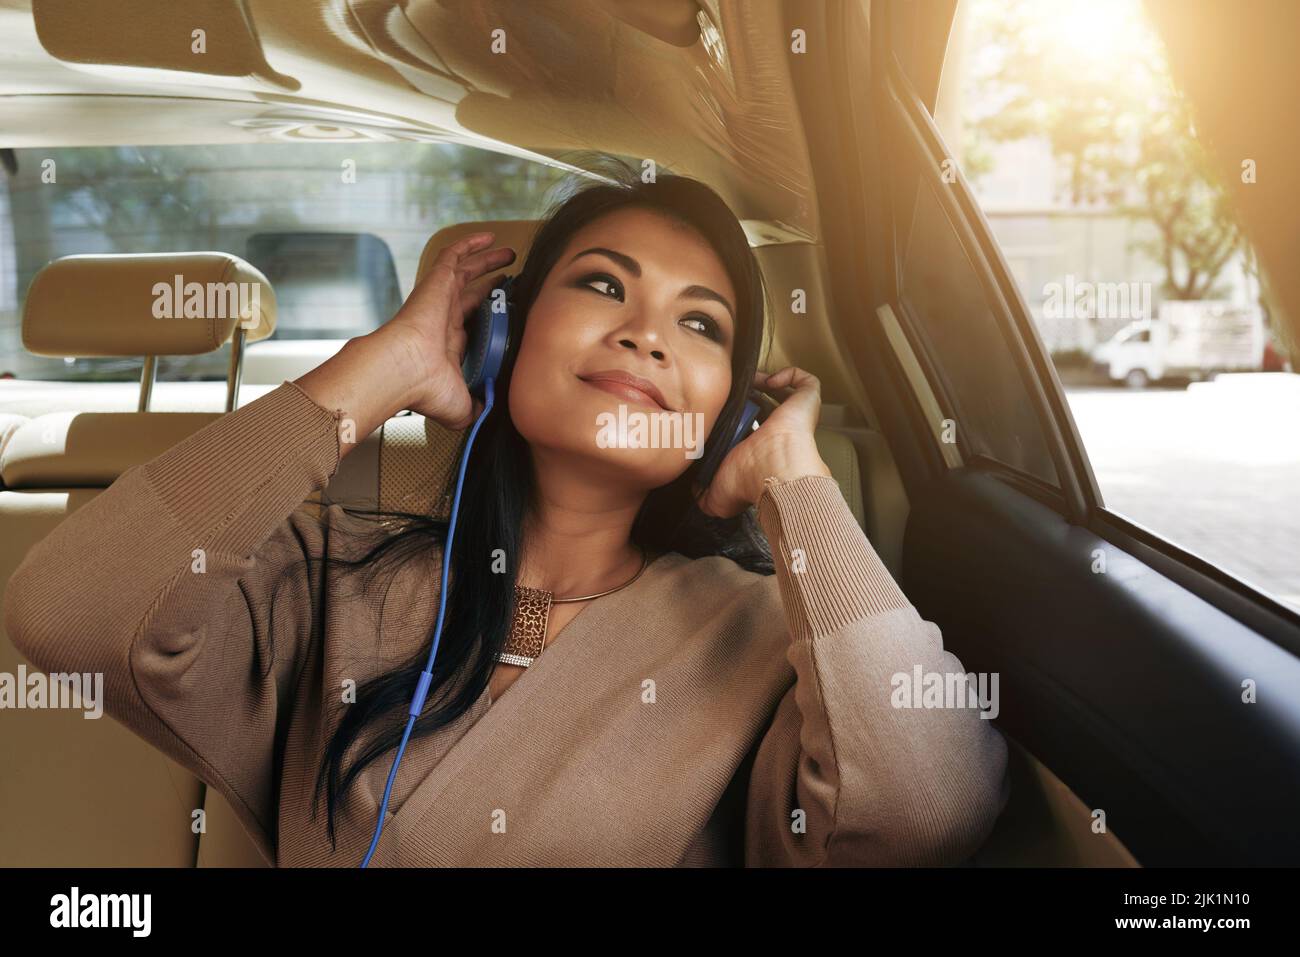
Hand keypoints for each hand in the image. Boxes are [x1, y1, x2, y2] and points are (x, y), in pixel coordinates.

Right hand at [374, 231, 515, 429]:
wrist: (404, 370)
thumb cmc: (426, 389)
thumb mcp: (462, 406)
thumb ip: (477, 406)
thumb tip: (488, 410)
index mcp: (448, 344)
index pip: (472, 322)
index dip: (489, 314)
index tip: (507, 309)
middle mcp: (443, 318)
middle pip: (470, 292)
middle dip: (489, 282)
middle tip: (509, 274)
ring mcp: (439, 298)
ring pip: (464, 270)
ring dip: (486, 260)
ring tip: (507, 253)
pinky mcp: (437, 282)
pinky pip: (453, 255)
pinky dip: (470, 244)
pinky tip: (489, 237)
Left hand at [696, 366, 832, 518]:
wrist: (774, 474)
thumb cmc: (749, 483)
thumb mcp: (716, 497)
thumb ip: (702, 494)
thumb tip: (694, 493)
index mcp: (757, 452)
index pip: (747, 432)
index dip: (733, 419)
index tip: (716, 410)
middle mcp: (777, 435)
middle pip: (763, 408)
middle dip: (746, 396)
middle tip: (727, 391)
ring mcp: (794, 418)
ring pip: (783, 392)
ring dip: (765, 381)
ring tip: (746, 380)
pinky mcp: (807, 402)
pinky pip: (805, 381)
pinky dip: (789, 374)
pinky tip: (768, 380)